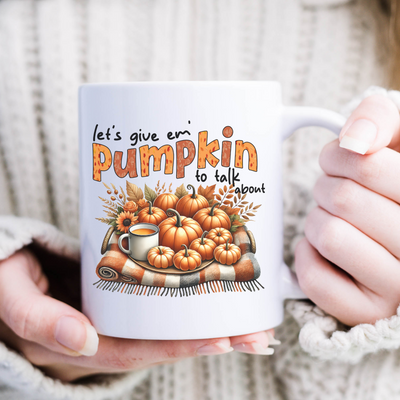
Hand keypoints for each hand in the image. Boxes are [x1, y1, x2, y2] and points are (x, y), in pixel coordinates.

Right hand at [0, 249, 276, 381]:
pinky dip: (188, 305)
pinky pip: (158, 306)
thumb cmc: (6, 278)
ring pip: (165, 327)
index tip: (221, 340)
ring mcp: (115, 316)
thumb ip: (38, 319)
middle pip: (161, 344)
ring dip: (209, 325)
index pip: (135, 352)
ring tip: (253, 322)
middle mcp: (103, 336)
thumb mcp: (12, 296)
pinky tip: (217, 297)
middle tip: (257, 336)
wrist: (7, 264)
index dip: (177, 349)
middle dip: (210, 341)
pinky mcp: (121, 296)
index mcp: (79, 344)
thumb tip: (84, 340)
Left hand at [295, 94, 399, 326]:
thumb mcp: (395, 136)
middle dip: (326, 186)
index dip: (337, 156)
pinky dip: (307, 255)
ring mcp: (399, 289)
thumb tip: (353, 142)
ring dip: (317, 220)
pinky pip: (314, 278)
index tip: (343, 160)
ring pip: (329, 235)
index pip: (367, 165)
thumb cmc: (386, 178)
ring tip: (334, 220)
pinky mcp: (365, 311)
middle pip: (343, 198)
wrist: (386, 223)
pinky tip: (323, 249)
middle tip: (335, 192)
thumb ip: (379, 119)